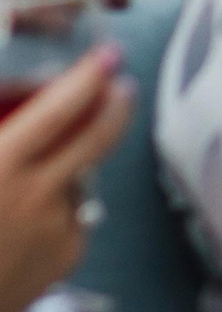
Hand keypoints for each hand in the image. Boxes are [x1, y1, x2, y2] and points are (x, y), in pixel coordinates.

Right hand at [0, 46, 132, 311]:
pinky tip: (22, 229)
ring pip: (78, 180)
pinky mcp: (68, 256)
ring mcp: (58, 227)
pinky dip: (56, 212)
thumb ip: (0, 131)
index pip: (59, 110)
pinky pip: (71, 218)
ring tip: (20, 193)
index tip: (108, 54)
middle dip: (116, 104)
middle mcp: (37, 194)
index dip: (88, 77)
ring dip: (65, 173)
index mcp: (1, 167)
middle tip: (120, 86)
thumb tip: (20, 119)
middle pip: (98, 136)